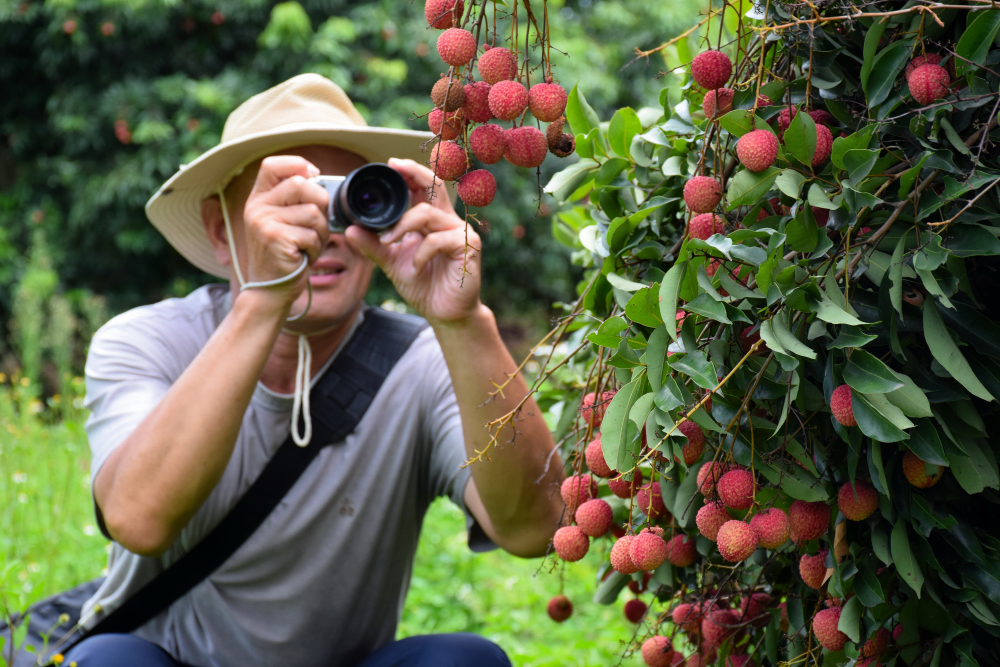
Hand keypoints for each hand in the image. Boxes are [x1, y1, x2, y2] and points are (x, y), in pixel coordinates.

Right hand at [241, 156, 329, 302]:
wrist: (270, 290)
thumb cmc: (285, 255)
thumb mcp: (284, 222)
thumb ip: (295, 200)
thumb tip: (319, 177)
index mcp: (258, 199)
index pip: (272, 165)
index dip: (297, 164)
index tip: (314, 175)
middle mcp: (257, 207)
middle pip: (301, 184)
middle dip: (320, 203)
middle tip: (316, 224)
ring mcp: (264, 222)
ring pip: (312, 212)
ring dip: (320, 232)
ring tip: (307, 245)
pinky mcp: (275, 238)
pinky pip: (312, 234)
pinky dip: (315, 248)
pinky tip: (303, 256)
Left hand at [345, 158, 482, 325]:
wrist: (445, 313)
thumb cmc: (424, 286)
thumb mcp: (393, 263)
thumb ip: (374, 245)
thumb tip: (349, 229)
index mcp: (432, 221)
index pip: (424, 187)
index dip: (410, 172)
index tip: (390, 164)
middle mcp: (448, 222)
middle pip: (436, 185)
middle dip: (414, 172)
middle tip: (394, 166)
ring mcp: (460, 233)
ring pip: (428, 213)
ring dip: (403, 225)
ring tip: (388, 241)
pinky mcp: (468, 247)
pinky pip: (438, 240)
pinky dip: (420, 252)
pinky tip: (415, 268)